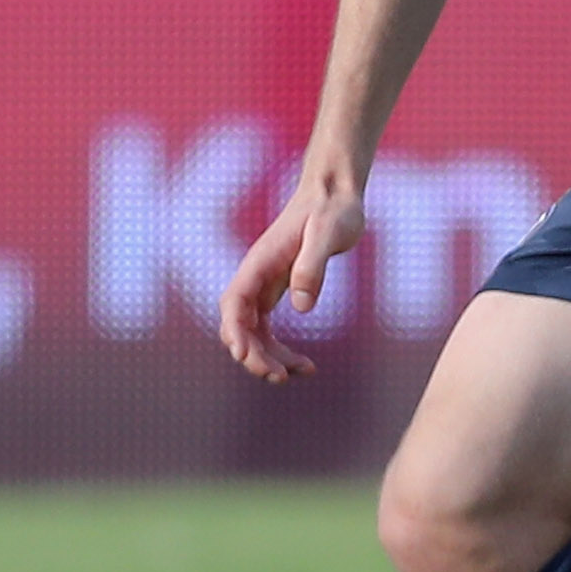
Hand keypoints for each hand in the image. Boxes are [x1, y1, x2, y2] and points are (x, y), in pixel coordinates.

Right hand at [217, 166, 364, 381]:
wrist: (336, 193)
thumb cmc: (333, 209)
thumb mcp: (327, 233)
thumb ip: (312, 266)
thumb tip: (302, 306)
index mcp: (261, 262)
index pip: (234, 302)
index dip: (234, 331)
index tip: (243, 355)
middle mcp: (257, 276)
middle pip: (239, 324)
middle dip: (253, 354)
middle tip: (280, 377)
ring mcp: (265, 285)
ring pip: (254, 333)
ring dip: (268, 358)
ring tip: (301, 373)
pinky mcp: (280, 290)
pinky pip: (269, 329)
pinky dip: (281, 350)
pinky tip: (306, 366)